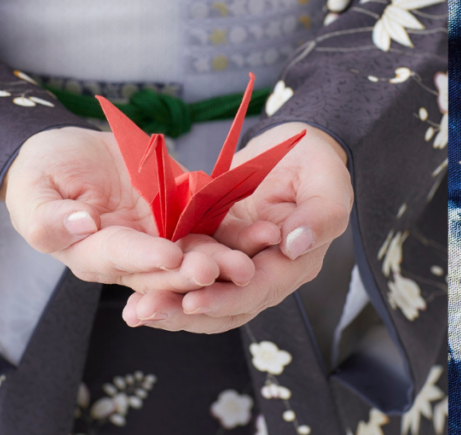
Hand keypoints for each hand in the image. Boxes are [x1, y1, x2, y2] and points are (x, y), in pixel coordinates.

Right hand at [5, 127, 254, 293]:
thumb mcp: (32, 190)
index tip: (169, 255)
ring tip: (253, 261)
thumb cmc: (42, 172)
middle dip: (198, 269)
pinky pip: (214, 223)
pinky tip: (265, 234)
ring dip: (226, 258)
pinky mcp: (186, 212)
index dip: (145, 257)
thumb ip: (49, 216)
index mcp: (93, 252)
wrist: (70, 152)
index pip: (121, 257)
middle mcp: (134, 252)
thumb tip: (80, 226)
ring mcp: (163, 234)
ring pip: (197, 252)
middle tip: (229, 270)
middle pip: (168, 267)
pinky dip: (238, 231)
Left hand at [122, 123, 352, 332]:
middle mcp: (264, 273)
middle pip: (225, 307)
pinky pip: (186, 272)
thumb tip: (295, 245)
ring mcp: (236, 264)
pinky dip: (161, 281)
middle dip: (185, 313)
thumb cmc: (317, 165)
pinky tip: (130, 289)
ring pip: (202, 295)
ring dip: (168, 305)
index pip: (259, 290)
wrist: (296, 148)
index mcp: (294, 264)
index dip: (226, 298)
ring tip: (134, 311)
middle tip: (146, 312)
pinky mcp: (213, 248)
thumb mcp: (329, 184)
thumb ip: (321, 216)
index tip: (193, 300)